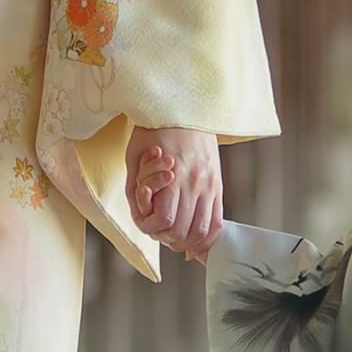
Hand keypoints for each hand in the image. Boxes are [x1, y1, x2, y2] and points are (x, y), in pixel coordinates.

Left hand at [127, 125, 223, 258]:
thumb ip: (136, 188)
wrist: (183, 108)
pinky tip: (197, 243)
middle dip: (166, 238)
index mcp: (173, 175)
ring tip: (176, 241)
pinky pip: (218, 221)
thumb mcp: (134, 157)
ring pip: (202, 230)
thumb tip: (140, 214)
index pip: (165, 220)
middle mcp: (195, 183)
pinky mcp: (217, 185)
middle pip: (183, 230)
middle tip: (159, 233)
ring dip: (187, 242)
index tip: (145, 224)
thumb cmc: (152, 131)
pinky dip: (207, 238)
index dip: (152, 229)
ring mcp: (209, 185)